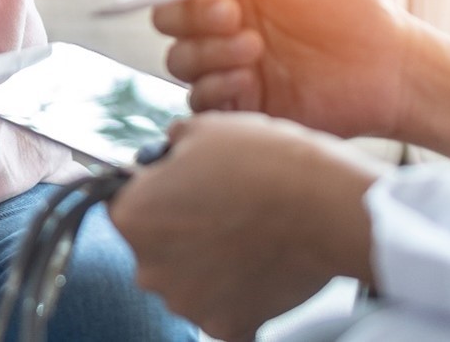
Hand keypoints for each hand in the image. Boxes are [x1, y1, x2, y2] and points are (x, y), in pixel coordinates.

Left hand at [109, 113, 383, 341]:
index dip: (153, 191)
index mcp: (132, 216)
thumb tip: (167, 152)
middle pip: (153, 248)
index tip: (179, 187)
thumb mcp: (202, 128)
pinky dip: (238, 293)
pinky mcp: (226, 327)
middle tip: (222, 207)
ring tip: (247, 233)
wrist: (326, 205)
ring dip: (208, 262)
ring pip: (187, 280)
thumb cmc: (266, 163)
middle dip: (179, 230)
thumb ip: (169, 145)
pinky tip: (260, 263)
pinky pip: (222, 308)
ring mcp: (187, 303)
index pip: (123, 205)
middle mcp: (148, 268)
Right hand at [152, 0, 414, 139]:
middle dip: (191, 16)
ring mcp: (228, 67)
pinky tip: (250, 81)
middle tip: (234, 16)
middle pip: (167, 21)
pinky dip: (216, 88)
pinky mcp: (240, 106)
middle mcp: (222, 27)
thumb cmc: (347, 4)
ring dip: (208, 53)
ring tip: (256, 49)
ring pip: (179, 61)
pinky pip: (199, 100)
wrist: (385, 65)